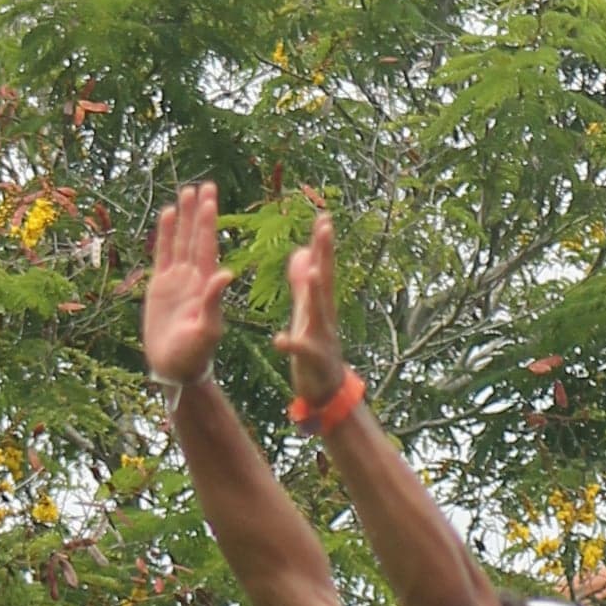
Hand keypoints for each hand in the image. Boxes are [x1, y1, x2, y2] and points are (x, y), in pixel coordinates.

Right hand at [141, 183, 233, 384]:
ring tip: (185, 193)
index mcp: (206, 285)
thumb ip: (214, 302)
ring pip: (180, 241)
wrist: (175, 367)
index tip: (210, 198)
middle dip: (199, 212)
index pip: (206, 245)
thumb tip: (226, 274)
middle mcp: (193, 277)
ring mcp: (177, 280)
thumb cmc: (195, 354)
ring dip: (183, 218)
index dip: (207, 221)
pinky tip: (167, 216)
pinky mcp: (161, 287)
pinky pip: (163, 255)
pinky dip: (166, 235)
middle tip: (203, 185)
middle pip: (195, 237)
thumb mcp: (207, 329)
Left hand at [269, 201, 350, 409]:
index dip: (322, 243)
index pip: (322, 267)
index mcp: (319, 304)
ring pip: (318, 311)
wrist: (325, 389)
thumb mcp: (307, 311)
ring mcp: (320, 337)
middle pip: (325, 280)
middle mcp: (324, 316)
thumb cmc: (315, 346)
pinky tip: (280, 339)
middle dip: (325, 254)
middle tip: (325, 227)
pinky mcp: (310, 359)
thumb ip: (303, 283)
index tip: (323, 216)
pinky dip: (292, 344)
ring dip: (315, 292)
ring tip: (312, 272)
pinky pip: (300, 350)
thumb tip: (300, 252)